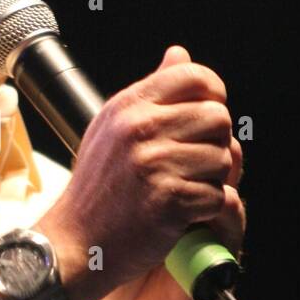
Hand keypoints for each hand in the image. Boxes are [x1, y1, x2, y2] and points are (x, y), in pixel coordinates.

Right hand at [105, 47, 244, 299]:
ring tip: (182, 192)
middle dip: (215, 145)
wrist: (75, 244)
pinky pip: (219, 196)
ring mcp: (154, 163)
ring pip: (224, 159)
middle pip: (218, 118)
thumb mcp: (114, 128)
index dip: (212, 96)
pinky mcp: (168, 199)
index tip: (203, 122)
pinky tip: (180, 217)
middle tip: (192, 168)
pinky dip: (206, 212)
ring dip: (213, 181)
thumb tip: (180, 55)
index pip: (195, 76)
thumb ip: (151, 92)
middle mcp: (140, 128)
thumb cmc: (98, 190)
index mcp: (128, 106)